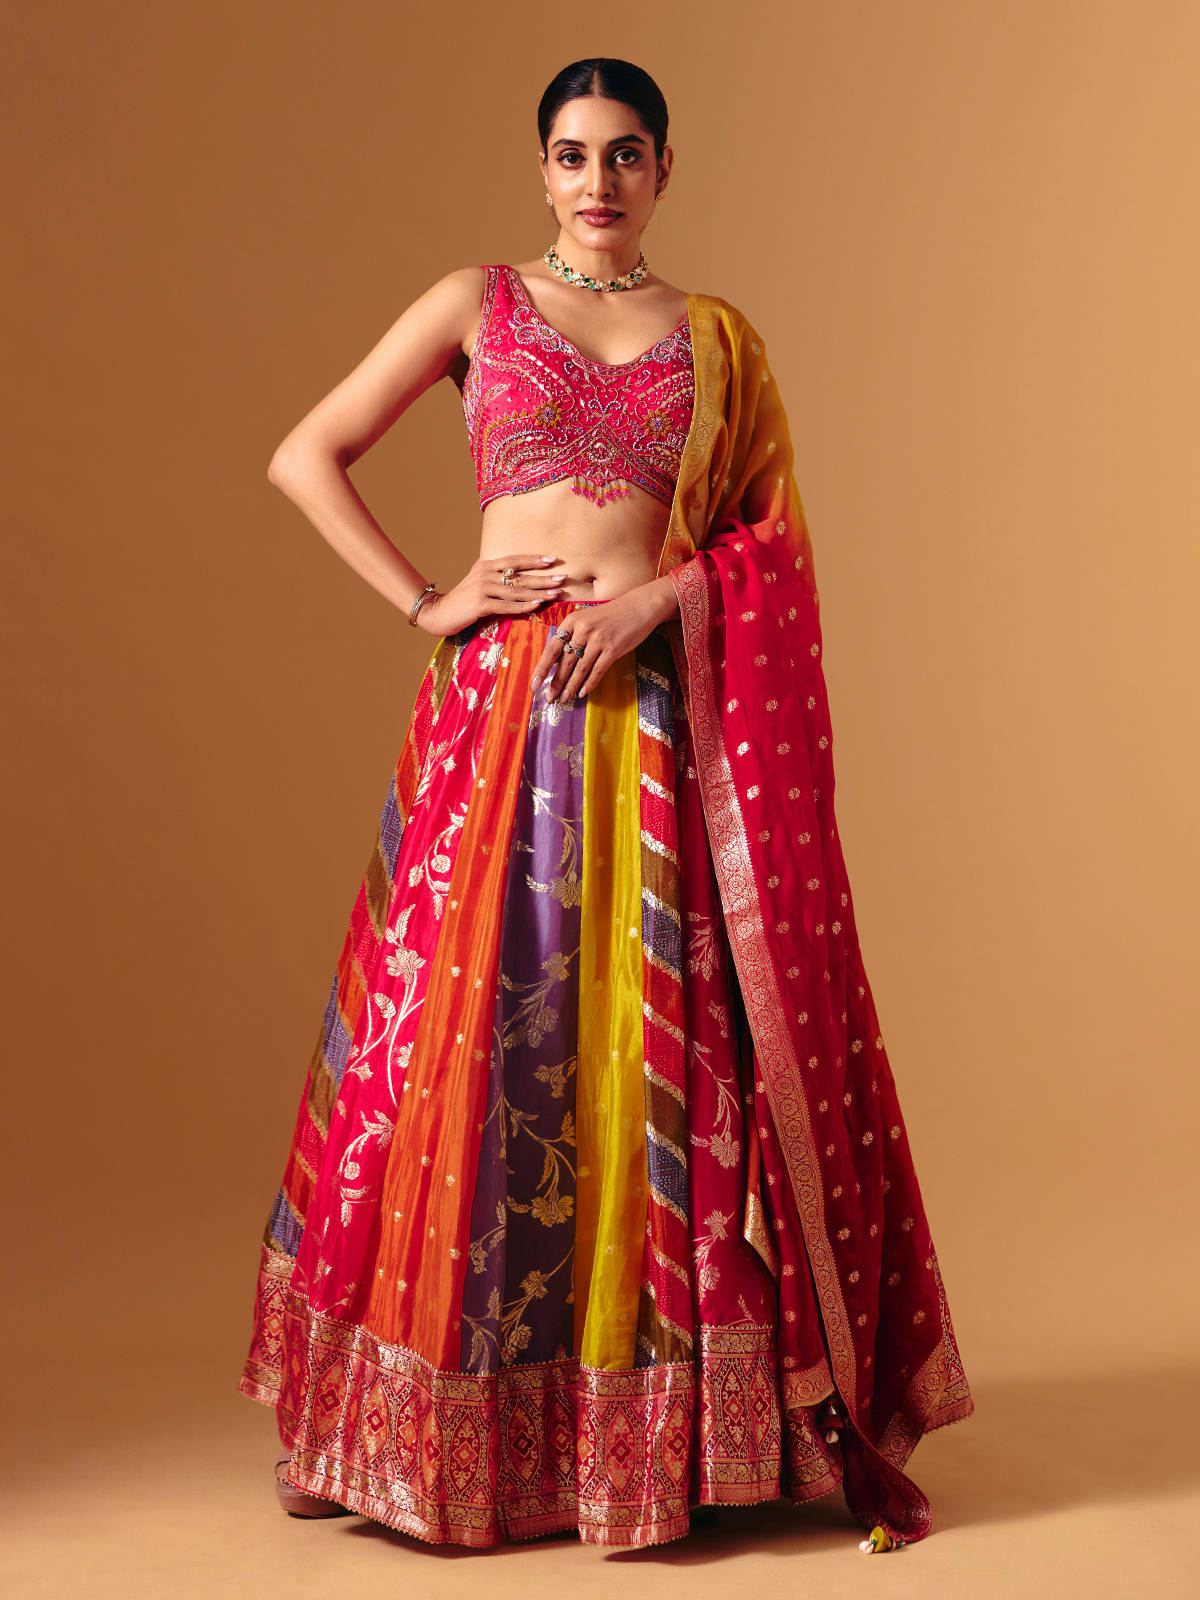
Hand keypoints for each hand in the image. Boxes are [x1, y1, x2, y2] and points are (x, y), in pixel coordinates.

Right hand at [416, 554, 563, 635]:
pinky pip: (506, 606)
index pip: (514, 560)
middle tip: (563, 578)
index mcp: (486, 565)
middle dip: (543, 577)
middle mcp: (485, 573)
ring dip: (538, 592)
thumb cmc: (463, 601)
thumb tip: (522, 580)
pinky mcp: (479, 604)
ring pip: (516, 591)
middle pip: (519, 575)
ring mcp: (482, 588)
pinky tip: (536, 605)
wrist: (438, 612)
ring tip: (555, 593)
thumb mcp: (479, 584)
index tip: (553, 559)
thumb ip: (496, 579)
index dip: (534, 560)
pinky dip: (523, 606)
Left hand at [532, 577, 678, 702]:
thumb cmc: (611, 615)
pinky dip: (589, 683)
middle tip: (548, 697)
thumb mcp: (587, 619)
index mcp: (572, 621)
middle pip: (565, 661)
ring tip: (563, 699)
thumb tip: (558, 662)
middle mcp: (583, 629)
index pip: (552, 648)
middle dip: (555, 682)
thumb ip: (573, 636)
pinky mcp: (613, 649)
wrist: (639, 607)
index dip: (542, 668)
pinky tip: (582, 693)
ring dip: (570, 686)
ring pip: (580, 669)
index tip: (534, 684)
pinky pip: (598, 670)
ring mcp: (598, 639)